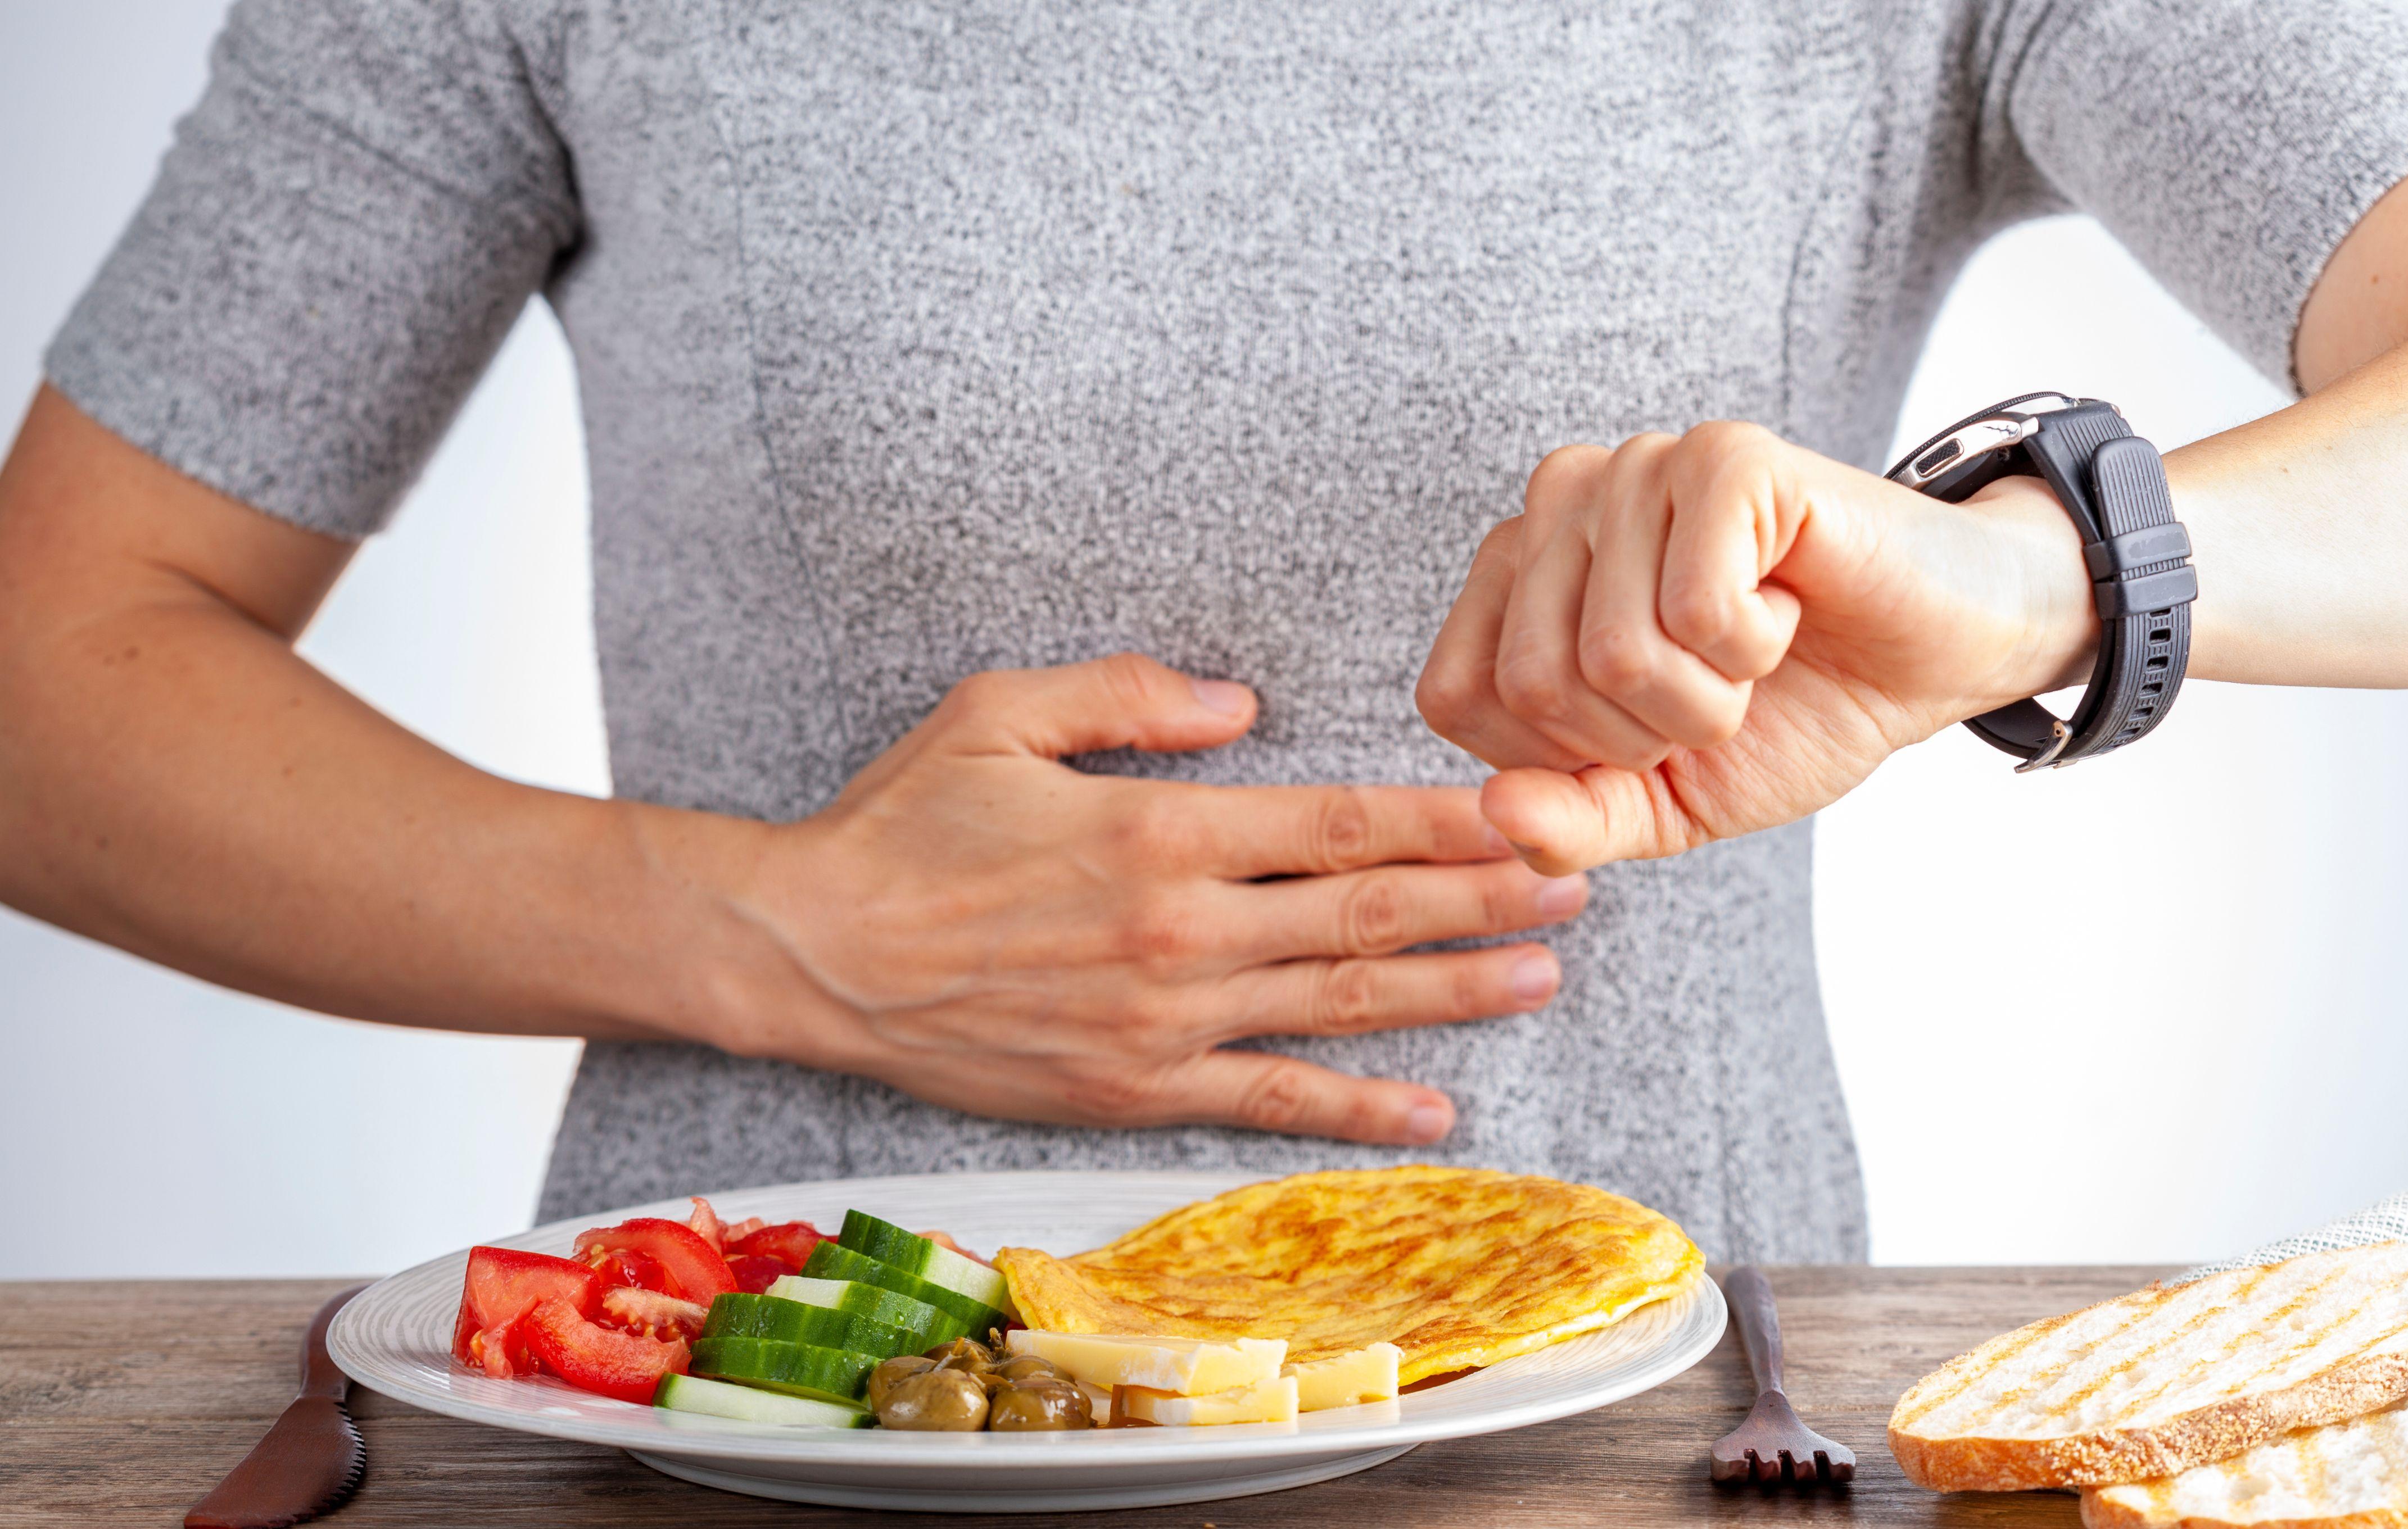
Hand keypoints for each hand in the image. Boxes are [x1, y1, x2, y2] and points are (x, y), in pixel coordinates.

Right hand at [725, 654, 1585, 1144]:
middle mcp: (1181, 930)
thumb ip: (1129, 693)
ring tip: (1540, 976)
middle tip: (1577, 885)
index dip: (1445, 821)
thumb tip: (1243, 703)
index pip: (1340, 823)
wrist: (812, 954)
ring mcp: (1164, 1019)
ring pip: (1340, 1008)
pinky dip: (1357, 1108)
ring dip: (1451, 993)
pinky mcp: (1135, 1087)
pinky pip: (1270, 1100)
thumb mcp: (1000, 712)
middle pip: (1367, 915)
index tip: (1526, 812)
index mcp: (1159, 830)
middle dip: (1483, 899)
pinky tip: (1432, 1111)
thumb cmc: (901, 826)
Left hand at [1416, 422, 2095, 873]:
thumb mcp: (1663, 802)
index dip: (1563, 755)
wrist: (1931, 660)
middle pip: (1534, 682)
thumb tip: (1494, 813)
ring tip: (1753, 646)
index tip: (1646, 725)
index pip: (1456, 699)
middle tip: (1716, 688)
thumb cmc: (1791, 714)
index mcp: (1517, 576)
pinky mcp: (1722, 457)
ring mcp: (1636, 468)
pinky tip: (1786, 603)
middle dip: (1646, 731)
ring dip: (1710, 694)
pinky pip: (1695, 608)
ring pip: (1613, 652)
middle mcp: (1559, 502)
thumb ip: (1570, 821)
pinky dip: (1755, 644)